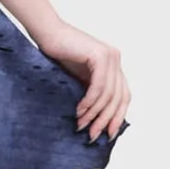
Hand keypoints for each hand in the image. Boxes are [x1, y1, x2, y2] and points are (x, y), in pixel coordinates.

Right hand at [31, 19, 130, 141]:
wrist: (46, 33)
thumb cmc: (58, 54)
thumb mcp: (80, 77)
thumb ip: (93, 92)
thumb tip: (98, 120)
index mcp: (113, 65)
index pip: (123, 96)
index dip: (117, 117)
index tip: (108, 134)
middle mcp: (115, 59)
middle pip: (119, 98)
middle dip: (106, 119)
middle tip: (93, 135)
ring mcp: (110, 56)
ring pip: (109, 95)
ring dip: (95, 113)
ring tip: (82, 124)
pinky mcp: (100, 56)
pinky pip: (99, 87)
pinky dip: (90, 102)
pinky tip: (79, 110)